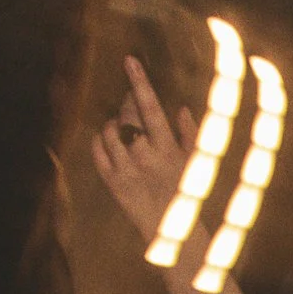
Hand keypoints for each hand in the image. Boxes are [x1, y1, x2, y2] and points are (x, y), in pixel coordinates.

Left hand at [90, 57, 198, 246]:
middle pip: (128, 116)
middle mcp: (145, 158)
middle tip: (131, 102)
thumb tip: (180, 108)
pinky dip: (100, 140)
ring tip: (123, 128)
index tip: (130, 61)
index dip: (140, 82)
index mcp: (168, 150)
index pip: (151, 108)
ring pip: (110, 131)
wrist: (172, 232)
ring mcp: (126, 170)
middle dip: (127, 103)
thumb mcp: (195, 163)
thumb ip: (190, 134)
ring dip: (114, 124)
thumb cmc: (186, 194)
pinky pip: (97, 150)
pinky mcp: (111, 182)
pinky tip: (110, 141)